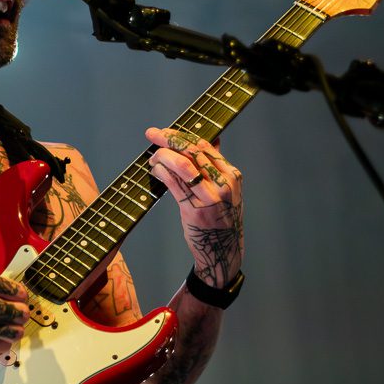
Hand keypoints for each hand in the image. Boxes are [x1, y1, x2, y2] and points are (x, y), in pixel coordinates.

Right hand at [0, 273, 29, 354]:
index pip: (19, 292)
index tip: (18, 301)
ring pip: (17, 331)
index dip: (20, 298)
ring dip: (13, 330)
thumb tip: (4, 293)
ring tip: (4, 329)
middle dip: (19, 314)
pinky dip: (1, 343)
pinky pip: (4, 346)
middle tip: (13, 317)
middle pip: (23, 312)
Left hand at [146, 127, 243, 288]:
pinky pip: (174, 184)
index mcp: (231, 175)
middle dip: (169, 139)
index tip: (165, 131)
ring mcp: (210, 197)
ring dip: (163, 156)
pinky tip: (154, 170)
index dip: (182, 135)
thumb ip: (217, 167)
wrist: (224, 252)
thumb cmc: (221, 219)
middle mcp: (223, 184)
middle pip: (192, 151)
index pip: (204, 146)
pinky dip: (161, 172)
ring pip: (183, 165)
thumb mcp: (227, 191)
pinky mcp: (195, 210)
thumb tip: (213, 140)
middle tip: (152, 134)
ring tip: (153, 157)